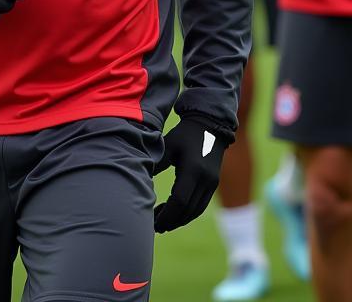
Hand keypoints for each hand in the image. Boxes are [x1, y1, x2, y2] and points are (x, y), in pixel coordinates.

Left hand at [153, 117, 228, 232]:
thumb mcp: (168, 146)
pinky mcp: (213, 184)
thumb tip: (139, 181)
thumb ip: (156, 164)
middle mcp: (205, 180)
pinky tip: (175, 213)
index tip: (153, 220)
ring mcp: (211, 183)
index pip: (179, 200)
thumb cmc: (184, 135)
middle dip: (171, 221)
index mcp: (192, 170)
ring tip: (163, 223)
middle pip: (188, 210)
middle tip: (155, 226)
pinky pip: (200, 205)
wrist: (209, 125)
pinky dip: (188, 213)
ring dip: (179, 220)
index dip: (166, 214)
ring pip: (195, 211)